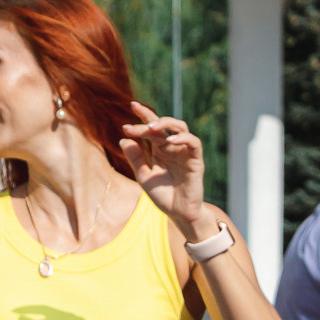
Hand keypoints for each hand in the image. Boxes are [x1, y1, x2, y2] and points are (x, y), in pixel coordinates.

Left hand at [118, 104, 214, 237]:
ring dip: (166, 124)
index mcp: (160, 150)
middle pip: (164, 125)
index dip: (143, 115)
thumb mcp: (145, 177)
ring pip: (181, 128)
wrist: (179, 214)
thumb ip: (135, 159)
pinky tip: (169, 141)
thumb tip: (123, 139)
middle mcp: (173, 148)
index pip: (152, 128)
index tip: (131, 105)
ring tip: (151, 127)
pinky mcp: (196, 161)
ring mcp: (185, 153)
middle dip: (150, 119)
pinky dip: (182, 138)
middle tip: (136, 121)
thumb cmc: (164, 196)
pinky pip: (193, 143)